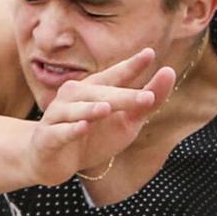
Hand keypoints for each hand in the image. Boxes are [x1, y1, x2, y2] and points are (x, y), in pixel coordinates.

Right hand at [28, 48, 176, 183]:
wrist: (53, 161)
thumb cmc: (93, 137)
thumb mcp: (127, 121)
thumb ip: (148, 100)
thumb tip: (169, 72)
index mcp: (94, 89)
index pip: (115, 75)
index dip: (130, 66)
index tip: (150, 54)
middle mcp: (74, 97)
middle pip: (100, 94)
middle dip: (122, 96)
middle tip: (146, 97)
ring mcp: (58, 117)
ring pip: (75, 110)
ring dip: (90, 109)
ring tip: (106, 109)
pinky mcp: (47, 138)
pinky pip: (59, 132)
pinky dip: (70, 130)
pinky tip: (82, 127)